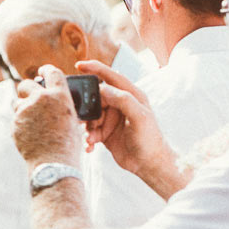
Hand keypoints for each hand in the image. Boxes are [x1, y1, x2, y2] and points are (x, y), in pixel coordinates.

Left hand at [12, 65, 83, 168]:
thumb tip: (51, 98)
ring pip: (18, 103)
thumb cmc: (68, 143)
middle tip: (30, 95)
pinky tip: (31, 135)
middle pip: (26, 84)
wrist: (54, 162)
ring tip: (34, 122)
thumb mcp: (72, 119)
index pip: (52, 72)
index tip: (42, 69)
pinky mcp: (15, 123)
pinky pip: (16, 119)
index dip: (46, 69)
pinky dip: (21, 124)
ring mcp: (25, 110)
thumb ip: (60, 105)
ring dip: (23, 108)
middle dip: (27, 89)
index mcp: (60, 95)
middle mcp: (41, 99)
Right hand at [75, 60, 187, 196]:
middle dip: (87, 109)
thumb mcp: (139, 116)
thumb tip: (103, 89)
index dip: (95, 69)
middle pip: (95, 99)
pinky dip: (87, 139)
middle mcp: (119, 105)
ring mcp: (111, 119)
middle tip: (85, 122)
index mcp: (131, 95)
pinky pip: (89, 132)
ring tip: (92, 139)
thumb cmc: (149, 139)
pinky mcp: (104, 133)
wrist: (148, 164)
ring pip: (90, 117)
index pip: (111, 76)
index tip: (79, 65)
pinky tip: (90, 147)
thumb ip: (123, 100)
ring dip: (87, 128)